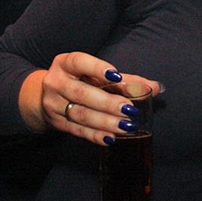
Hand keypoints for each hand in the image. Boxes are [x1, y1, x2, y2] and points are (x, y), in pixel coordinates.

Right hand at [21, 51, 159, 145]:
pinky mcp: (56, 122)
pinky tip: (111, 138)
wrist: (45, 96)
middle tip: (130, 110)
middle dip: (107, 103)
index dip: (97, 68)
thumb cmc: (79, 80)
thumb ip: (125, 80)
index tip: (116, 76)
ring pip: (80, 114)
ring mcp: (53, 103)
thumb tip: (156, 87)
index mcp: (65, 63)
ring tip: (125, 126)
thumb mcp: (95, 74)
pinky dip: (95, 135)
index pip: (80, 62)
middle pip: (82, 93)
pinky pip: (77, 130)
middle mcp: (56, 81)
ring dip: (105, 122)